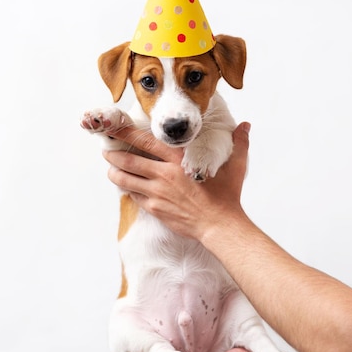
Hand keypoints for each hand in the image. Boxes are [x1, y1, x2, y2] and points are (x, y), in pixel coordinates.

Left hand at [103, 122, 250, 240]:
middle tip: (106, 149)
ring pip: (125, 179)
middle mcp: (163, 174)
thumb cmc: (227, 196)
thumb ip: (238, 142)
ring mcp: (157, 193)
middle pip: (128, 160)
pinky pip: (135, 196)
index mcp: (178, 159)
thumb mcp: (235, 165)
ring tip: (110, 168)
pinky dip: (128, 190)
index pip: (145, 141)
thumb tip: (245, 126)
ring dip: (115, 173)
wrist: (219, 225)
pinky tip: (126, 187)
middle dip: (113, 153)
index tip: (115, 128)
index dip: (126, 133)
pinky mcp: (155, 208)